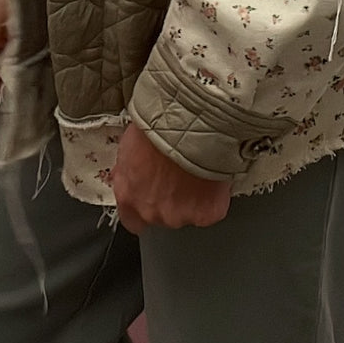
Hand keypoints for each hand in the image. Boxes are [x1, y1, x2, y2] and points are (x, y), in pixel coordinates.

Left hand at [111, 119, 231, 233]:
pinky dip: (215, 198)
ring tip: (197, 173)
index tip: (152, 194)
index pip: (132, 219)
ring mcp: (179, 215)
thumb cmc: (159, 127)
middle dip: (171, 199)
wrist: (189, 122)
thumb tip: (136, 171)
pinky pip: (212, 210)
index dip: (145, 206)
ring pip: (188, 214)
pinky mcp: (205, 214)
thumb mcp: (131, 146)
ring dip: (193, 199)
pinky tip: (212, 178)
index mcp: (128, 196)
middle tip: (179, 175)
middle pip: (162, 216)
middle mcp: (151, 211)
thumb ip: (132, 170)